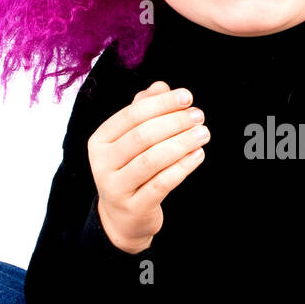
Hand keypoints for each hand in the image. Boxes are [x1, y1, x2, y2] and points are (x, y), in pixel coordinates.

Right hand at [87, 80, 209, 252]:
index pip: (132, 114)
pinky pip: (162, 183)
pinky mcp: (135, 207)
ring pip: (153, 160)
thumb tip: (161, 86)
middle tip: (199, 116)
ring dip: (182, 143)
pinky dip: (183, 166)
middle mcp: (103, 163)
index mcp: (100, 140)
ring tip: (203, 133)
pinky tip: (199, 155)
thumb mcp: (132, 138)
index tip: (188, 97)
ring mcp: (116, 187)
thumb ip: (144, 109)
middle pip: (143, 135)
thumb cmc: (131, 168)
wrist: (123, 217)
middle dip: (175, 122)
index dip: (162, 103)